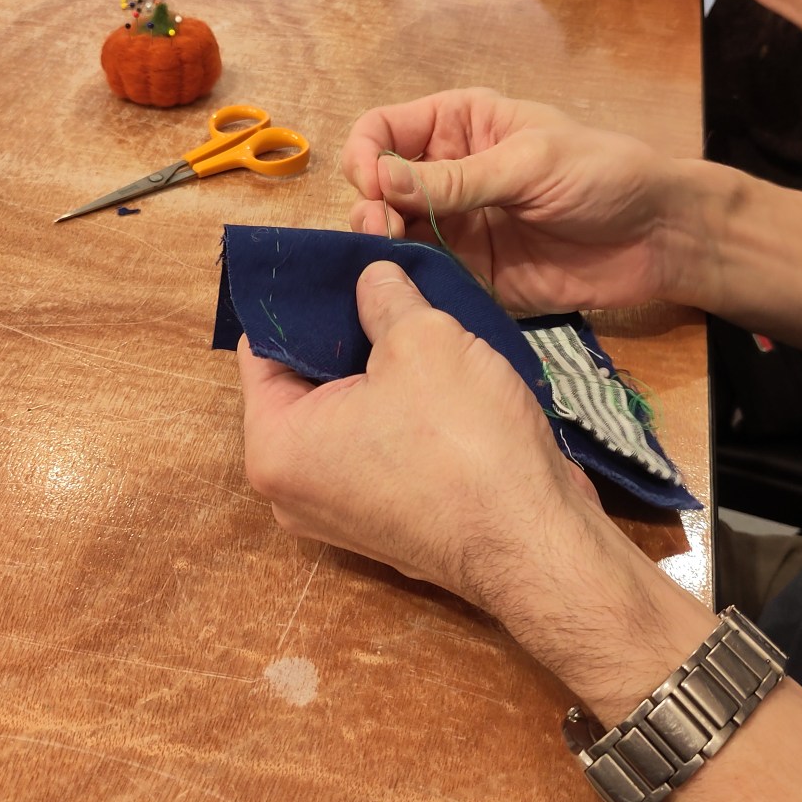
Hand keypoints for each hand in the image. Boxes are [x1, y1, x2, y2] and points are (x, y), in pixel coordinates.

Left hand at [239, 259, 713, 715]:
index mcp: (274, 446)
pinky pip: (380, 446)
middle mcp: (292, 489)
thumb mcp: (423, 338)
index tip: (340, 259)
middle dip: (349, 328)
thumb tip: (371, 277)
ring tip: (419, 318)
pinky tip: (442, 373)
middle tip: (384, 280)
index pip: (265, 346)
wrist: (537, 541)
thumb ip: (383, 295)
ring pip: (349, 413)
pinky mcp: (388, 521)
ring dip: (382, 367)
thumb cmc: (465, 441)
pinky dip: (402, 409)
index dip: (305, 295)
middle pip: (306, 381)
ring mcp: (340, 511)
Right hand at [340, 88, 678, 312]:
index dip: (367, 156)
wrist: (658, 236)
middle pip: (378, 188)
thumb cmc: (603, 174)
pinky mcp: (473, 275)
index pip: (382, 131)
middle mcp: (447, 175)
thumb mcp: (531, 163)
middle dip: (370, 207)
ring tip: (395, 256)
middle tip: (385, 231)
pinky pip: (427, 280)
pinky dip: (412, 285)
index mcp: (458, 126)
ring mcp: (458, 228)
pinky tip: (412, 290)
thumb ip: (458, 179)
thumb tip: (379, 181)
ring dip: (383, 247)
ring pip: (393, 237)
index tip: (374, 185)